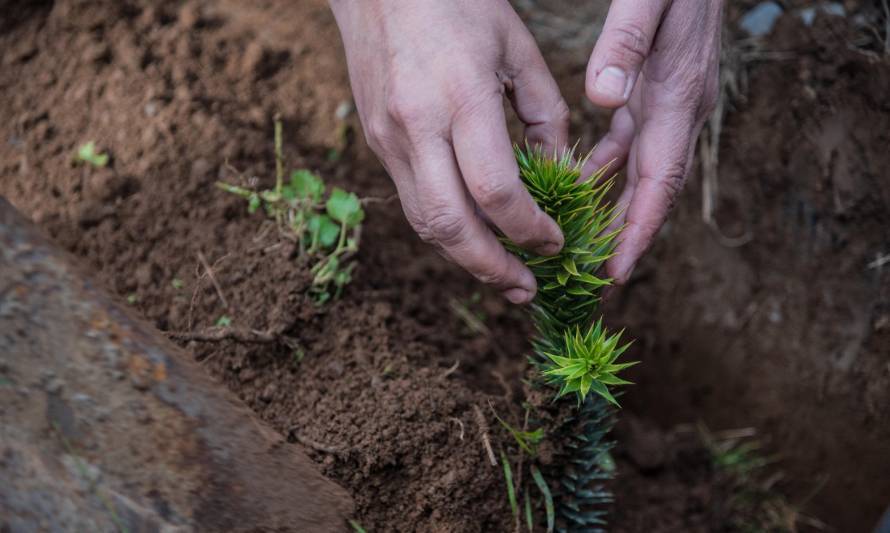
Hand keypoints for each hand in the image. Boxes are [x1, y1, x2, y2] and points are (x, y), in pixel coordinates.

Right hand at [329, 0, 568, 303]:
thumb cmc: (457, 2)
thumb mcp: (517, 47)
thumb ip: (545, 113)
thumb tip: (559, 173)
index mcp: (461, 98)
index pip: (496, 191)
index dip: (529, 229)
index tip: (556, 241)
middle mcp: (416, 128)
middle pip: (449, 225)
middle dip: (491, 268)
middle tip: (525, 290)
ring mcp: (388, 139)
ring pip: (423, 223)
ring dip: (464, 259)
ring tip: (501, 275)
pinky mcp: (376, 144)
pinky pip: (412, 200)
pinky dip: (445, 227)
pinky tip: (473, 234)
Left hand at [584, 0, 721, 284]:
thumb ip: (625, 45)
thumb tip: (601, 100)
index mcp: (678, 99)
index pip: (659, 182)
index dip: (638, 232)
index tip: (615, 274)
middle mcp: (679, 111)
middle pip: (650, 190)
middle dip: (623, 236)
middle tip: (589, 278)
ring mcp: (670, 105)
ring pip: (638, 172)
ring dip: (610, 207)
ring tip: (576, 243)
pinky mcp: (657, 94)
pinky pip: (628, 145)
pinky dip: (602, 168)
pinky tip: (573, 181)